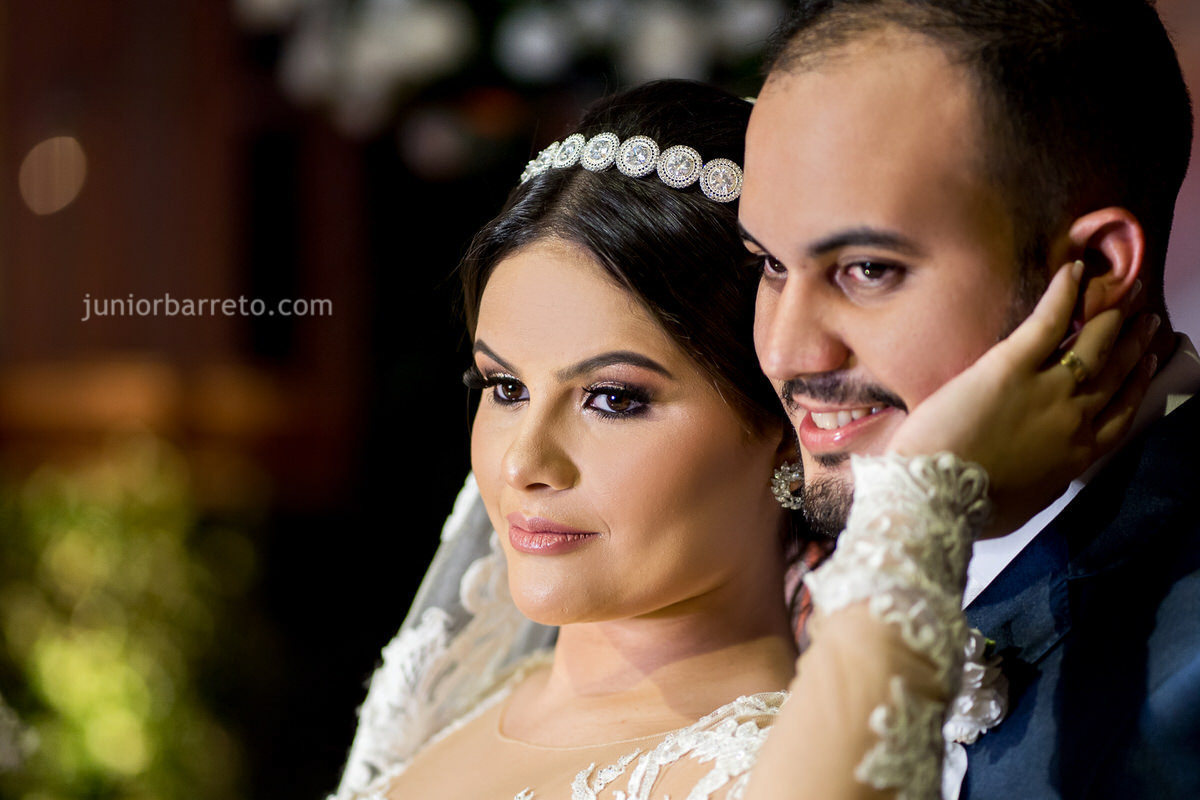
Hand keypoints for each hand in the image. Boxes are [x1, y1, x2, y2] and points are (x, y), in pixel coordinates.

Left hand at [888, 260, 1158, 536]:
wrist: (939, 493)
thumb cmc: (971, 508)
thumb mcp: (1023, 505)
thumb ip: (1042, 480)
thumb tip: (1038, 474)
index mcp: (1076, 455)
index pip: (1119, 413)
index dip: (1136, 384)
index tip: (1146, 364)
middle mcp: (1073, 418)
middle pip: (1113, 375)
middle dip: (1133, 345)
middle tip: (1147, 322)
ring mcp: (1046, 389)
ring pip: (1092, 345)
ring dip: (1112, 318)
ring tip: (1124, 298)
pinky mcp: (1010, 366)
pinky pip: (1047, 322)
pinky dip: (1064, 294)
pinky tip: (1073, 270)